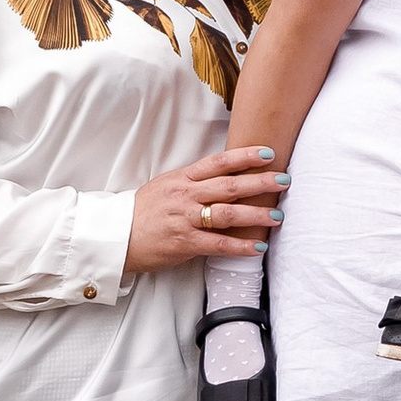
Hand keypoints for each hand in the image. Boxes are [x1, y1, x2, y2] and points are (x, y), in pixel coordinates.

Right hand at [124, 147, 287, 273]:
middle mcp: (185, 195)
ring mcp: (185, 219)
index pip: (218, 162)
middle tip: (284, 180)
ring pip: (226, 213)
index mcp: (182, 178)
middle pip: (228, 185)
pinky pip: (218, 244)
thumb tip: (223, 176)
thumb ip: (193, 182)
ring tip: (277, 215)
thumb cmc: (142, 212)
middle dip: (259, 182)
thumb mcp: (165, 187)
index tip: (269, 153)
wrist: (116, 237)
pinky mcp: (184, 242)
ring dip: (255, 214)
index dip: (245, 156)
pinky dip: (240, 246)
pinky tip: (258, 246)